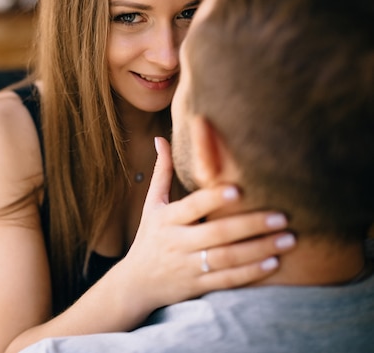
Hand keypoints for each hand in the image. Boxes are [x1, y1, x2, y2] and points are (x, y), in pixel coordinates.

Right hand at [120, 137, 294, 312]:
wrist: (137, 284)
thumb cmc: (149, 237)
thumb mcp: (151, 205)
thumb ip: (162, 172)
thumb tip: (161, 138)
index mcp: (166, 219)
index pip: (192, 206)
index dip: (214, 199)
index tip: (239, 189)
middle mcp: (177, 242)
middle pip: (217, 234)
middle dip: (251, 225)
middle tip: (283, 216)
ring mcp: (187, 266)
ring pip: (227, 258)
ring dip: (259, 249)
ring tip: (288, 239)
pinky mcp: (197, 286)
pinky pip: (227, 280)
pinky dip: (251, 273)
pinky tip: (273, 262)